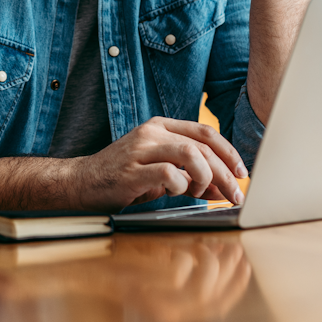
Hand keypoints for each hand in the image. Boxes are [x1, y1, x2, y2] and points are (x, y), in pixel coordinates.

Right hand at [74, 116, 247, 211]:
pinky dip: (182, 186)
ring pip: (190, 154)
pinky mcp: (131, 171)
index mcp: (160, 127)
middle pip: (202, 146)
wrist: (81, 183)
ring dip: (206, 176)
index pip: (205, 132)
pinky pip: (169, 173)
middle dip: (225, 172)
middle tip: (235, 194)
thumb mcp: (160, 174)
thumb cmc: (121, 178)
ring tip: (202, 192)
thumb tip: (222, 188)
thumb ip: (191, 178)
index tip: (241, 173)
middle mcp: (152, 133)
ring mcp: (140, 150)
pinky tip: (177, 193)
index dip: (229, 152)